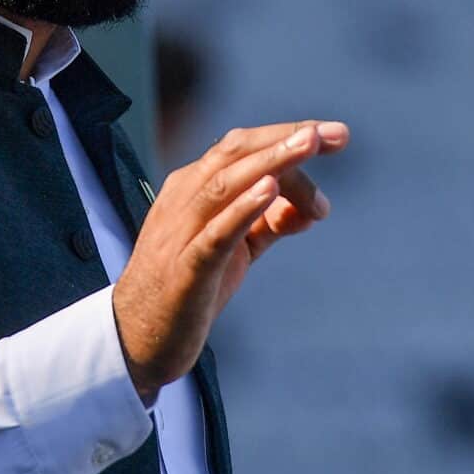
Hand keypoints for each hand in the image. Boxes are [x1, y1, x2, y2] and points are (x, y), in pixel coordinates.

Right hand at [111, 120, 347, 404]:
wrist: (136, 339)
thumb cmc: (187, 288)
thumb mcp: (234, 248)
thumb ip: (268, 223)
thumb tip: (313, 208)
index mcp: (194, 188)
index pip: (244, 149)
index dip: (289, 137)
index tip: (335, 135)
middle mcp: (184, 200)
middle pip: (237, 153)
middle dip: (288, 138)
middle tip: (336, 134)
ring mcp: (181, 232)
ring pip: (226, 182)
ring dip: (272, 160)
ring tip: (310, 143)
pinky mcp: (186, 269)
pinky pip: (215, 232)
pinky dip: (243, 207)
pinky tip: (271, 189)